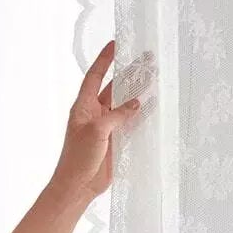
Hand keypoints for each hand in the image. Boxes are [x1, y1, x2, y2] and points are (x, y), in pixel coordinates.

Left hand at [50, 38, 155, 203]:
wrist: (77, 188)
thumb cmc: (77, 160)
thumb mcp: (97, 131)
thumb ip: (117, 115)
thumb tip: (136, 103)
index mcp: (83, 107)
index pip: (94, 77)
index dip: (105, 60)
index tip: (115, 44)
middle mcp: (94, 114)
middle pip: (114, 87)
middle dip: (129, 73)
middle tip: (147, 59)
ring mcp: (105, 127)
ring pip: (124, 104)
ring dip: (138, 92)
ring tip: (155, 76)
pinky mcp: (115, 140)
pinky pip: (130, 122)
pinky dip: (141, 113)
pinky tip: (153, 104)